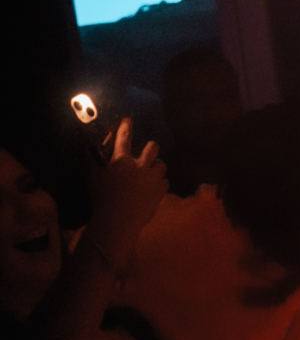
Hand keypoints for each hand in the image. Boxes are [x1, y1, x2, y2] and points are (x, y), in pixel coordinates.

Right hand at [87, 118, 166, 264]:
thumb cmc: (101, 199)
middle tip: (146, 153)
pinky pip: (165, 181)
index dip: (126, 125)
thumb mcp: (94, 178)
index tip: (129, 118)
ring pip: (162, 164)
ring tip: (149, 174)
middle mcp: (140, 165)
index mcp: (120, 160)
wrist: (118, 221)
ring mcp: (153, 178)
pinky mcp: (161, 191)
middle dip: (150, 148)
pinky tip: (152, 188)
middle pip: (153, 147)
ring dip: (156, 167)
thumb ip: (100, 165)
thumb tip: (101, 157)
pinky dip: (159, 183)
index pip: (123, 137)